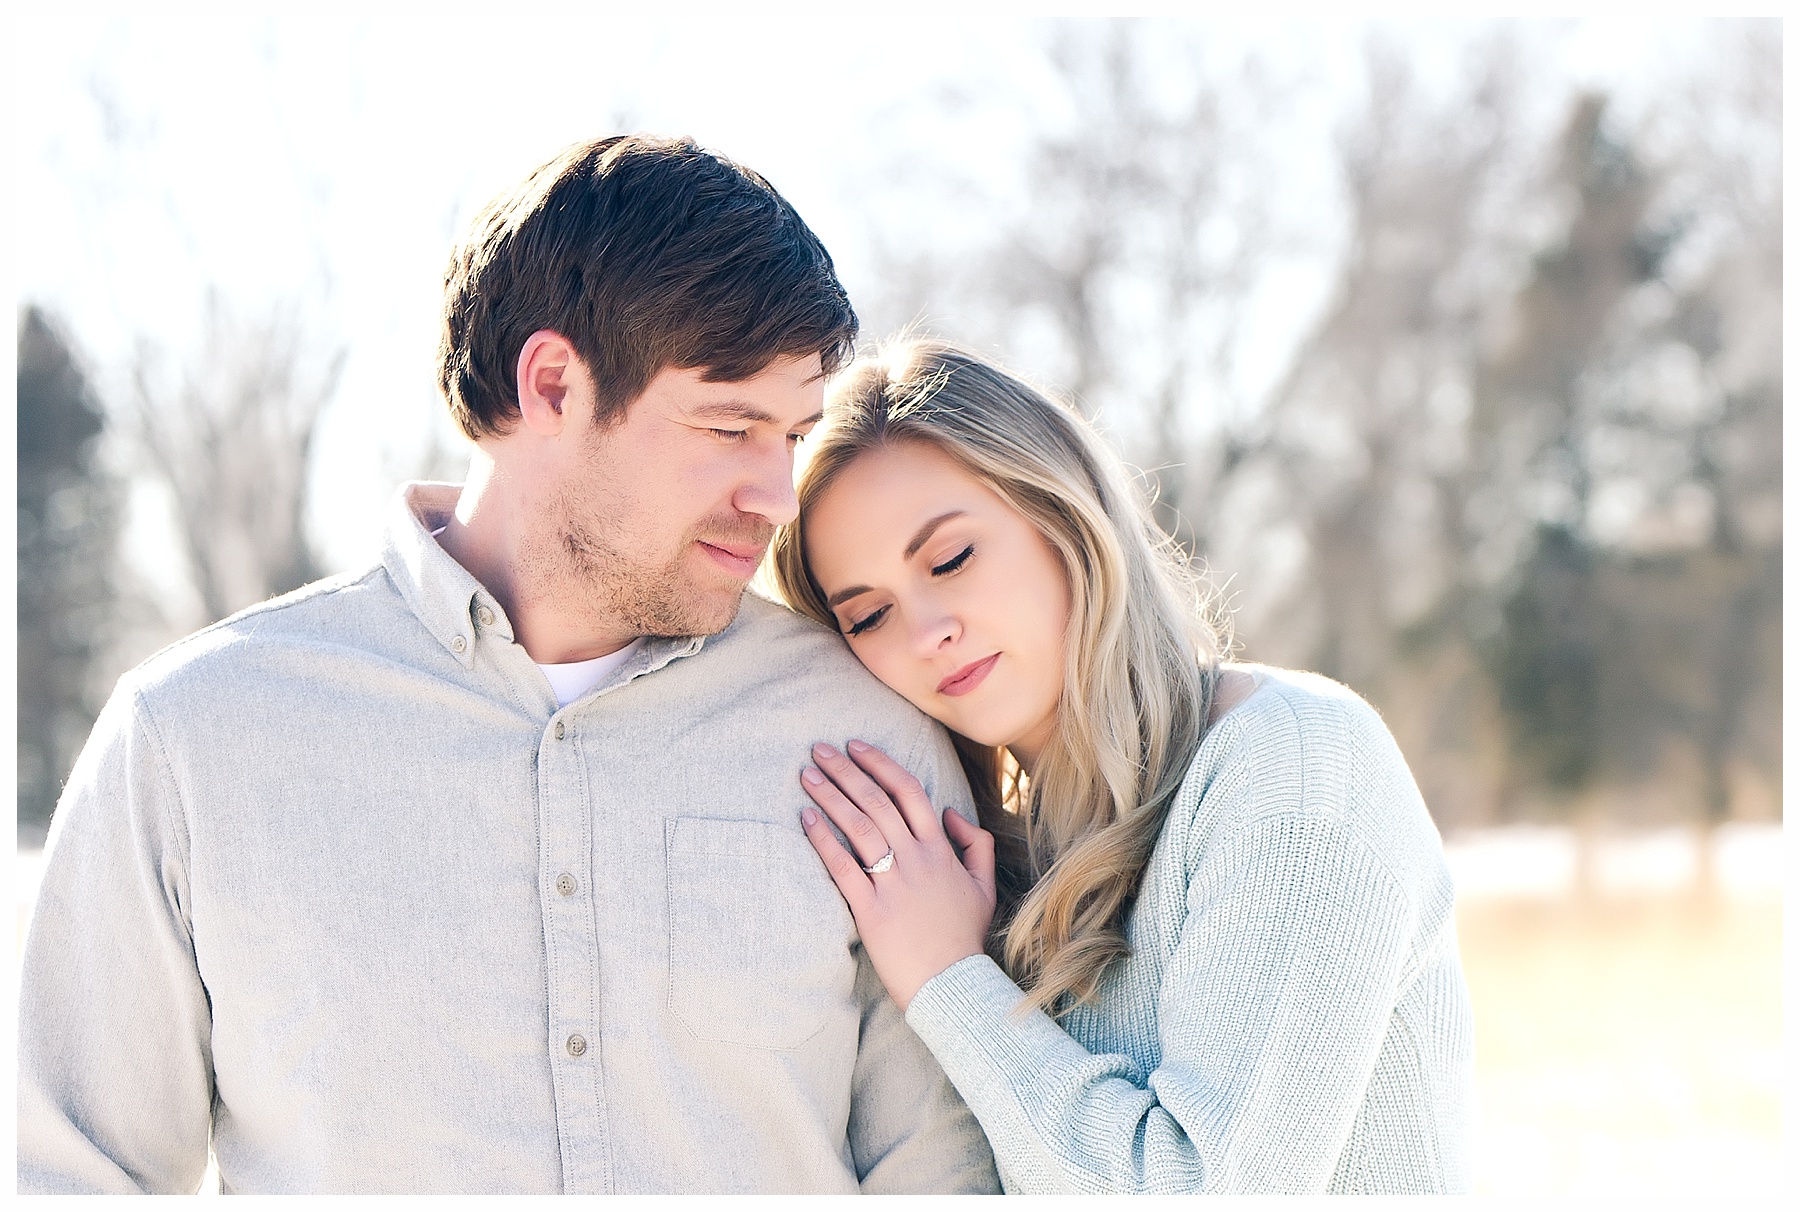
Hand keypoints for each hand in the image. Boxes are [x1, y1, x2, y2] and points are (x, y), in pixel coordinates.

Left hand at [799, 739, 996, 1012]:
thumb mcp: (984, 885)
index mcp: (940, 849)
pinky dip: (823, 840)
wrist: (951, 983)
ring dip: (831, 796)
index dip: (880, 763)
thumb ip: (975, 843)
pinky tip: (806, 819)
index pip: (909, 791)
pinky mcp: (871, 910)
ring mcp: (893, 883)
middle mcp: (916, 859)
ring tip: (806, 774)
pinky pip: (843, 867)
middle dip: (846, 770)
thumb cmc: (964, 935)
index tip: (855, 746)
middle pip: (877, 801)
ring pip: (859, 827)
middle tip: (819, 748)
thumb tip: (950, 812)